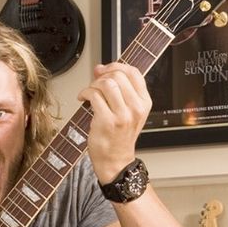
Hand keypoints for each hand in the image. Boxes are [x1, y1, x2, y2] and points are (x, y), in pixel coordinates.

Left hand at [77, 63, 151, 183]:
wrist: (115, 161)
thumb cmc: (120, 137)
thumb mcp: (128, 111)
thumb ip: (118, 89)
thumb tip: (100, 68)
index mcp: (144, 103)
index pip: (134, 72)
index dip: (116, 66)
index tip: (105, 69)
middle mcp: (136, 108)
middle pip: (118, 75)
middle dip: (102, 76)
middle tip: (95, 84)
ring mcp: (122, 115)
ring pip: (107, 83)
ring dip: (93, 84)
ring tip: (90, 93)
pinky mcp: (107, 121)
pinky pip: (94, 95)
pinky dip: (85, 93)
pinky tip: (83, 99)